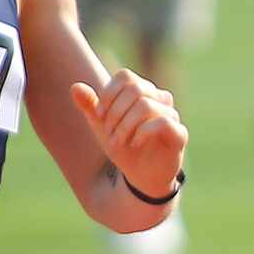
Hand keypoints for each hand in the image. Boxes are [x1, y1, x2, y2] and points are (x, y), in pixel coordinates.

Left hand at [70, 71, 185, 200]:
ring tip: (117, 142)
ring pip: (146, 105)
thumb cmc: (123, 147)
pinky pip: (162, 121)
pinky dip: (141, 132)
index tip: (98, 114)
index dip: (108, 93)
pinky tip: (133, 144)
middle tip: (108, 132)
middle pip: (135, 89)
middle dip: (115, 112)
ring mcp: (171, 115)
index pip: (126, 76)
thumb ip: (90, 106)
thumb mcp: (102, 127)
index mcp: (142, 92)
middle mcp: (160, 99)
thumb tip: (74, 87)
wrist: (140, 177)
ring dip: (125, 125)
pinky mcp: (179, 133)